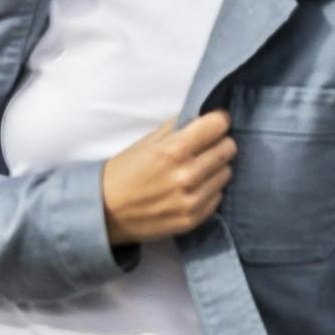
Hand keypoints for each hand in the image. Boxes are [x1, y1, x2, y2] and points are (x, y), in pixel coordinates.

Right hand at [101, 111, 234, 246]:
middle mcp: (186, 175)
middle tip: (204, 146)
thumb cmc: (124, 173)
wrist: (106, 213)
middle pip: (228, 148)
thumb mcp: (146, 142)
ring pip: (227, 172)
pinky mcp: (194, 219)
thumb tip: (203, 114)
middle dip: (218, 143)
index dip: (217, 121)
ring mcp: (192, 200)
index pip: (218, 125)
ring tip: (195, 169)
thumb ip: (176, 127)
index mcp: (172, 150)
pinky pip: (218, 196)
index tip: (213, 123)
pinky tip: (191, 189)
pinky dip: (209, 190)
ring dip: (215, 168)